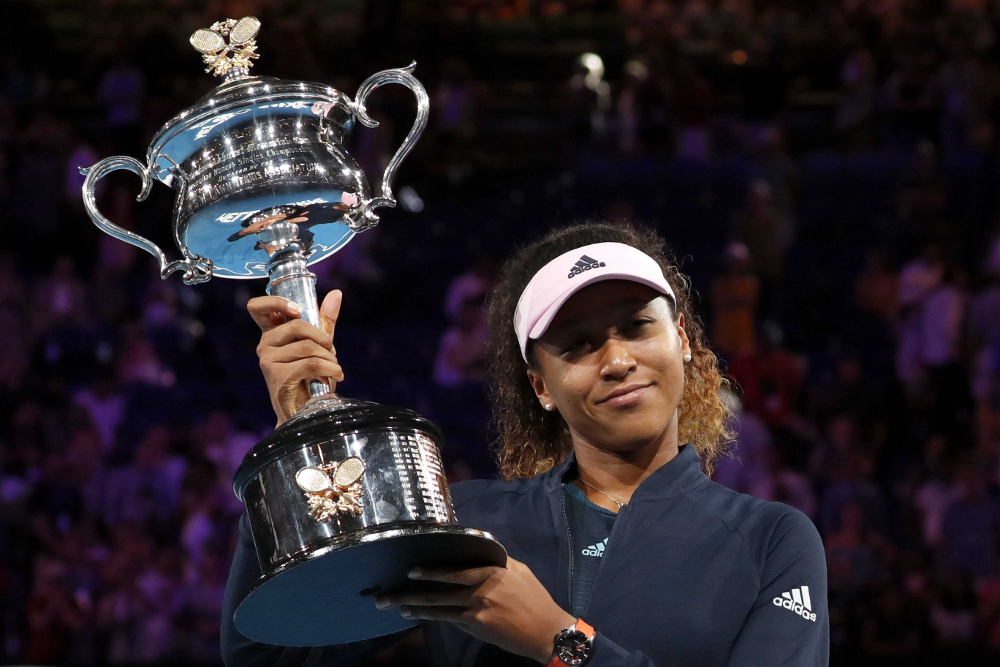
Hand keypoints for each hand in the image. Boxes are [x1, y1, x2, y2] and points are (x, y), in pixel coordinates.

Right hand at [247, 290, 343, 425]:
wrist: (305, 412)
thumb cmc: (311, 378)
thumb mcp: (320, 345)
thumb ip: (325, 321)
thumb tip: (336, 293)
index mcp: (272, 334)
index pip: (257, 307)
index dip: (276, 302)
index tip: (297, 310)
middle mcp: (265, 345)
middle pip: (297, 325)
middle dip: (323, 338)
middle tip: (333, 351)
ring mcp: (268, 360)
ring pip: (308, 347)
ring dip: (330, 359)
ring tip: (335, 370)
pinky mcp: (276, 376)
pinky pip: (311, 363)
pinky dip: (330, 369)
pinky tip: (336, 376)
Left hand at [374, 557, 576, 662]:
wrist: (546, 629)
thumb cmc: (534, 598)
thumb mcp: (519, 572)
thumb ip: (496, 563)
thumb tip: (477, 555)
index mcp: (493, 571)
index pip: (457, 570)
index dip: (432, 571)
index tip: (412, 570)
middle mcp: (482, 589)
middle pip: (441, 590)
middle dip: (413, 592)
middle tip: (389, 594)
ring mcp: (478, 610)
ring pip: (441, 608)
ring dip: (417, 607)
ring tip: (397, 605)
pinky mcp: (478, 626)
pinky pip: (451, 619)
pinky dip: (433, 617)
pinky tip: (418, 615)